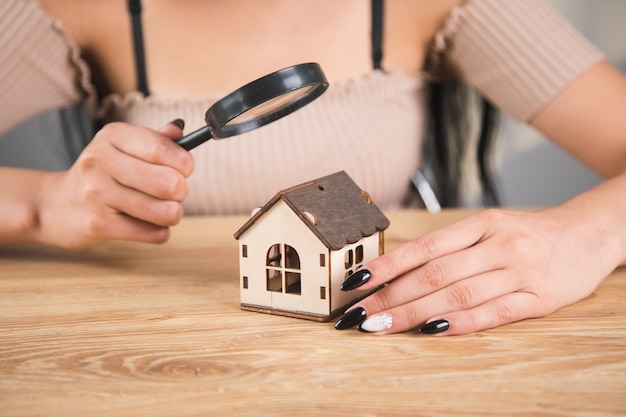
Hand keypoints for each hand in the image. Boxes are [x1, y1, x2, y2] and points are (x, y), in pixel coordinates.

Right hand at [34, 120, 193, 249]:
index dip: (184, 163)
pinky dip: (159, 232)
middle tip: (174, 194)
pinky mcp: (98, 224)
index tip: (185, 170)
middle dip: (181, 192)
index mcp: (113, 136)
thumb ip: (155, 139)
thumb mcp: (123, 148)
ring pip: (165, 211)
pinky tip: (148, 225)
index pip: (162, 148)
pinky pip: (153, 233)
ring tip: (163, 211)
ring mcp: (96, 193)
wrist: (56, 206)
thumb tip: (180, 130)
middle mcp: (101, 161)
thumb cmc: (102, 175)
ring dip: (172, 215)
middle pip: (169, 183)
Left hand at [335, 208, 620, 334]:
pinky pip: (494, 313)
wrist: (589, 234)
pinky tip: (431, 331)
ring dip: (415, 313)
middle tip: (359, 315)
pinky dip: (460, 323)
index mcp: (482, 224)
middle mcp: (499, 245)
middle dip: (391, 296)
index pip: (425, 247)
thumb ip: (451, 247)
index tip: (356, 284)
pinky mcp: (540, 298)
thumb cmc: (527, 233)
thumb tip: (398, 271)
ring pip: (459, 295)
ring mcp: (520, 272)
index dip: (388, 266)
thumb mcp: (489, 227)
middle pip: (435, 274)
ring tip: (382, 326)